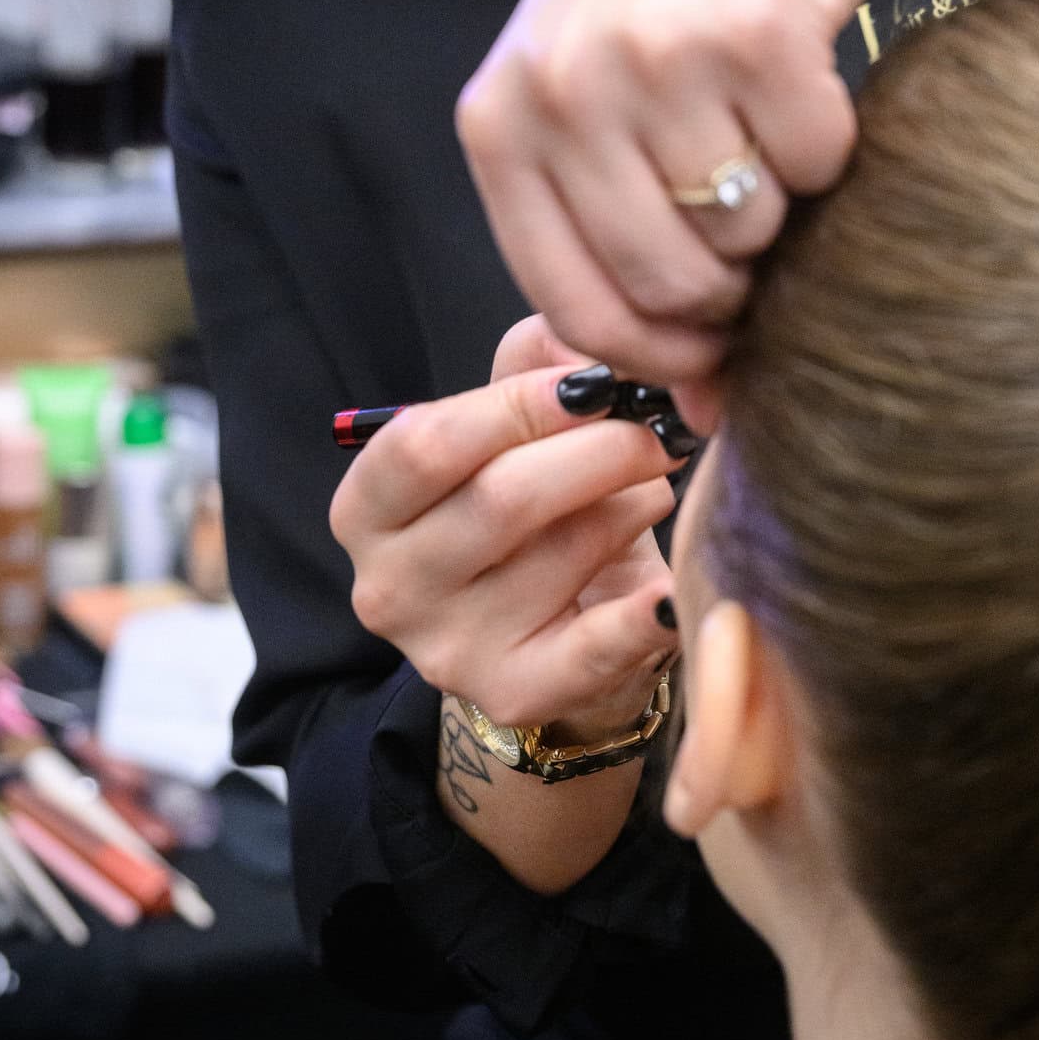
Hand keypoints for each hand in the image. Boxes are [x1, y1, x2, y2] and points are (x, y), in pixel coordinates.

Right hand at [328, 314, 678, 732]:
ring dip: (632, 506)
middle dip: (600, 449)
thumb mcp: (508, 428)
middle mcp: (389, 587)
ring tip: (656, 487)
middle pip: (501, 499)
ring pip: (563, 555)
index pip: (426, 444)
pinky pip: (594, 649)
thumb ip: (533, 364)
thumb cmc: (525, 505)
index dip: (519, 404)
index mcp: (366, 509)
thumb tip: (586, 345)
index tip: (596, 383)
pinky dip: (643, 614)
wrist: (550, 624)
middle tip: (660, 429)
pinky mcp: (514, 694)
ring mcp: (447, 650)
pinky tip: (672, 588)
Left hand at [456, 0, 868, 387]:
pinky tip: (803, 86)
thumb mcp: (587, 99)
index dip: (652, 357)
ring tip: (764, 136)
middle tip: (757, 236)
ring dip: (782, 210)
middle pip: (669, 283)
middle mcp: (565, 88)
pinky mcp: (756, 31)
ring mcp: (657, 57)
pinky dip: (832, 147)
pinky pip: (819, 162)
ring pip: (748, 232)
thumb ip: (612, 242)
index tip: (706, 363)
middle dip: (731, 290)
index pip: (571, 306)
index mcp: (500, 120)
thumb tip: (703, 414)